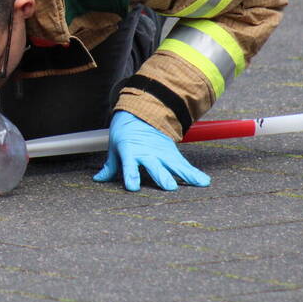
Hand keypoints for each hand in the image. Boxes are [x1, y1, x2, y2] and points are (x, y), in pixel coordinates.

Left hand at [93, 111, 210, 190]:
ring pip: (173, 165)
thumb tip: (98, 179)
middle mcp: (147, 153)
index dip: (131, 175)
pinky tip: (204, 182)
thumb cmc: (125, 133)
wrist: (141, 113)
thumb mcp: (115, 147)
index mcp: (130, 151)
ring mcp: (161, 153)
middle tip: (168, 187)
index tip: (133, 187)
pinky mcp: (172, 153)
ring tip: (196, 183)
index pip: (129, 165)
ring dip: (184, 175)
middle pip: (155, 166)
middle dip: (161, 176)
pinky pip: (184, 165)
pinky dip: (194, 173)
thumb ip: (110, 166)